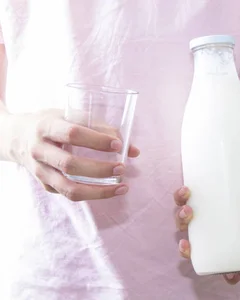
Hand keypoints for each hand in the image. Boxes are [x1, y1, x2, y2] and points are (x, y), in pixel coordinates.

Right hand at [6, 109, 139, 200]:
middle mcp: (39, 150)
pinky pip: (69, 194)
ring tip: (123, 187)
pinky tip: (108, 190)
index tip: (118, 145)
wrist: (16, 136)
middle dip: (100, 169)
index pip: (72, 134)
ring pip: (69, 188)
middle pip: (70, 164)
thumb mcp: (71, 116)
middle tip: (122, 168)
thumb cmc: (53, 123)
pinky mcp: (44, 184)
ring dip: (99, 191)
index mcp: (47, 126)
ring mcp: (39, 170)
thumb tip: (134, 151)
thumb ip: (102, 129)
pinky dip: (91, 194)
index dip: (97, 140)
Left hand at [173, 159, 239, 284]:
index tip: (228, 276)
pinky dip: (179, 197)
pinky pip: (181, 198)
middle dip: (187, 250)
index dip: (224, 272)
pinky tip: (185, 192)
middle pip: (197, 245)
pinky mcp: (196, 189)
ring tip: (189, 210)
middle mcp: (213, 223)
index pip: (226, 259)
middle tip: (187, 243)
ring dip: (181, 220)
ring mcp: (202, 207)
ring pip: (184, 222)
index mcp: (232, 232)